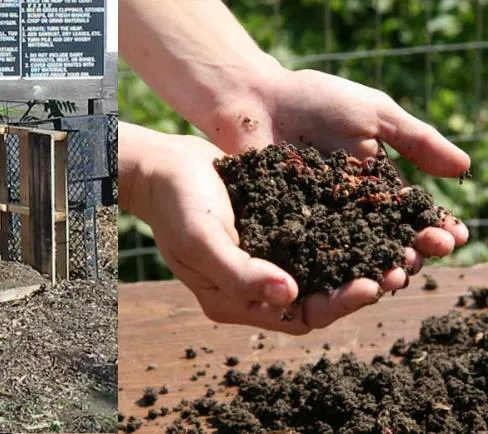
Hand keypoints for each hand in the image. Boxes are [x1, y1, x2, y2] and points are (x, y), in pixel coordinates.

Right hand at [121, 122, 424, 333]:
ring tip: (399, 245)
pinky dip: (349, 230)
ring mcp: (269, 255)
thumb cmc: (176, 205)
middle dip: (361, 285)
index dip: (337, 305)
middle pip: (320, 296)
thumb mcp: (202, 240)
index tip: (370, 285)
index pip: (298, 316)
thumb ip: (240, 272)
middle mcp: (257, 284)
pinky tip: (376, 214)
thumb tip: (288, 295)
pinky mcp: (278, 227)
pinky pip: (320, 236)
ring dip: (362, 258)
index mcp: (235, 300)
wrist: (163, 165)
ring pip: (326, 267)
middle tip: (400, 267)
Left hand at [207, 68, 468, 283]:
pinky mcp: (284, 226)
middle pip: (385, 238)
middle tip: (426, 257)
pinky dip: (330, 264)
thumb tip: (465, 167)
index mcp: (375, 184)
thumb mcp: (374, 115)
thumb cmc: (315, 100)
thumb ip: (416, 141)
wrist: (254, 98)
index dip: (435, 226)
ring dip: (376, 265)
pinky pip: (310, 250)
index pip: (411, 212)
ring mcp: (316, 219)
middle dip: (411, 250)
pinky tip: (348, 276)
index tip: (456, 237)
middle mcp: (348, 208)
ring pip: (352, 251)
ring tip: (395, 275)